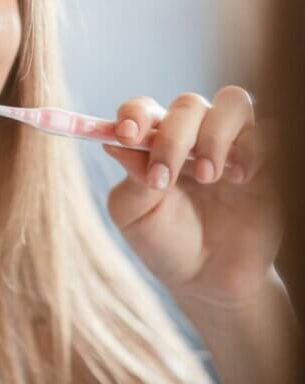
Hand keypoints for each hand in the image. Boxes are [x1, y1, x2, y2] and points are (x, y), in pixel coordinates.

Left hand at [102, 86, 280, 308]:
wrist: (209, 280)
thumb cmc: (164, 242)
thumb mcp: (134, 214)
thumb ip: (131, 177)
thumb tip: (116, 142)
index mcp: (153, 142)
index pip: (143, 109)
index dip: (134, 114)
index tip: (127, 135)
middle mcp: (192, 135)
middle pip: (188, 105)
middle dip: (173, 138)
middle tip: (165, 179)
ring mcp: (231, 145)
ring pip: (232, 103)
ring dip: (215, 136)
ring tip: (207, 176)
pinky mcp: (265, 161)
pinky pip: (267, 129)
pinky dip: (251, 147)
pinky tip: (239, 178)